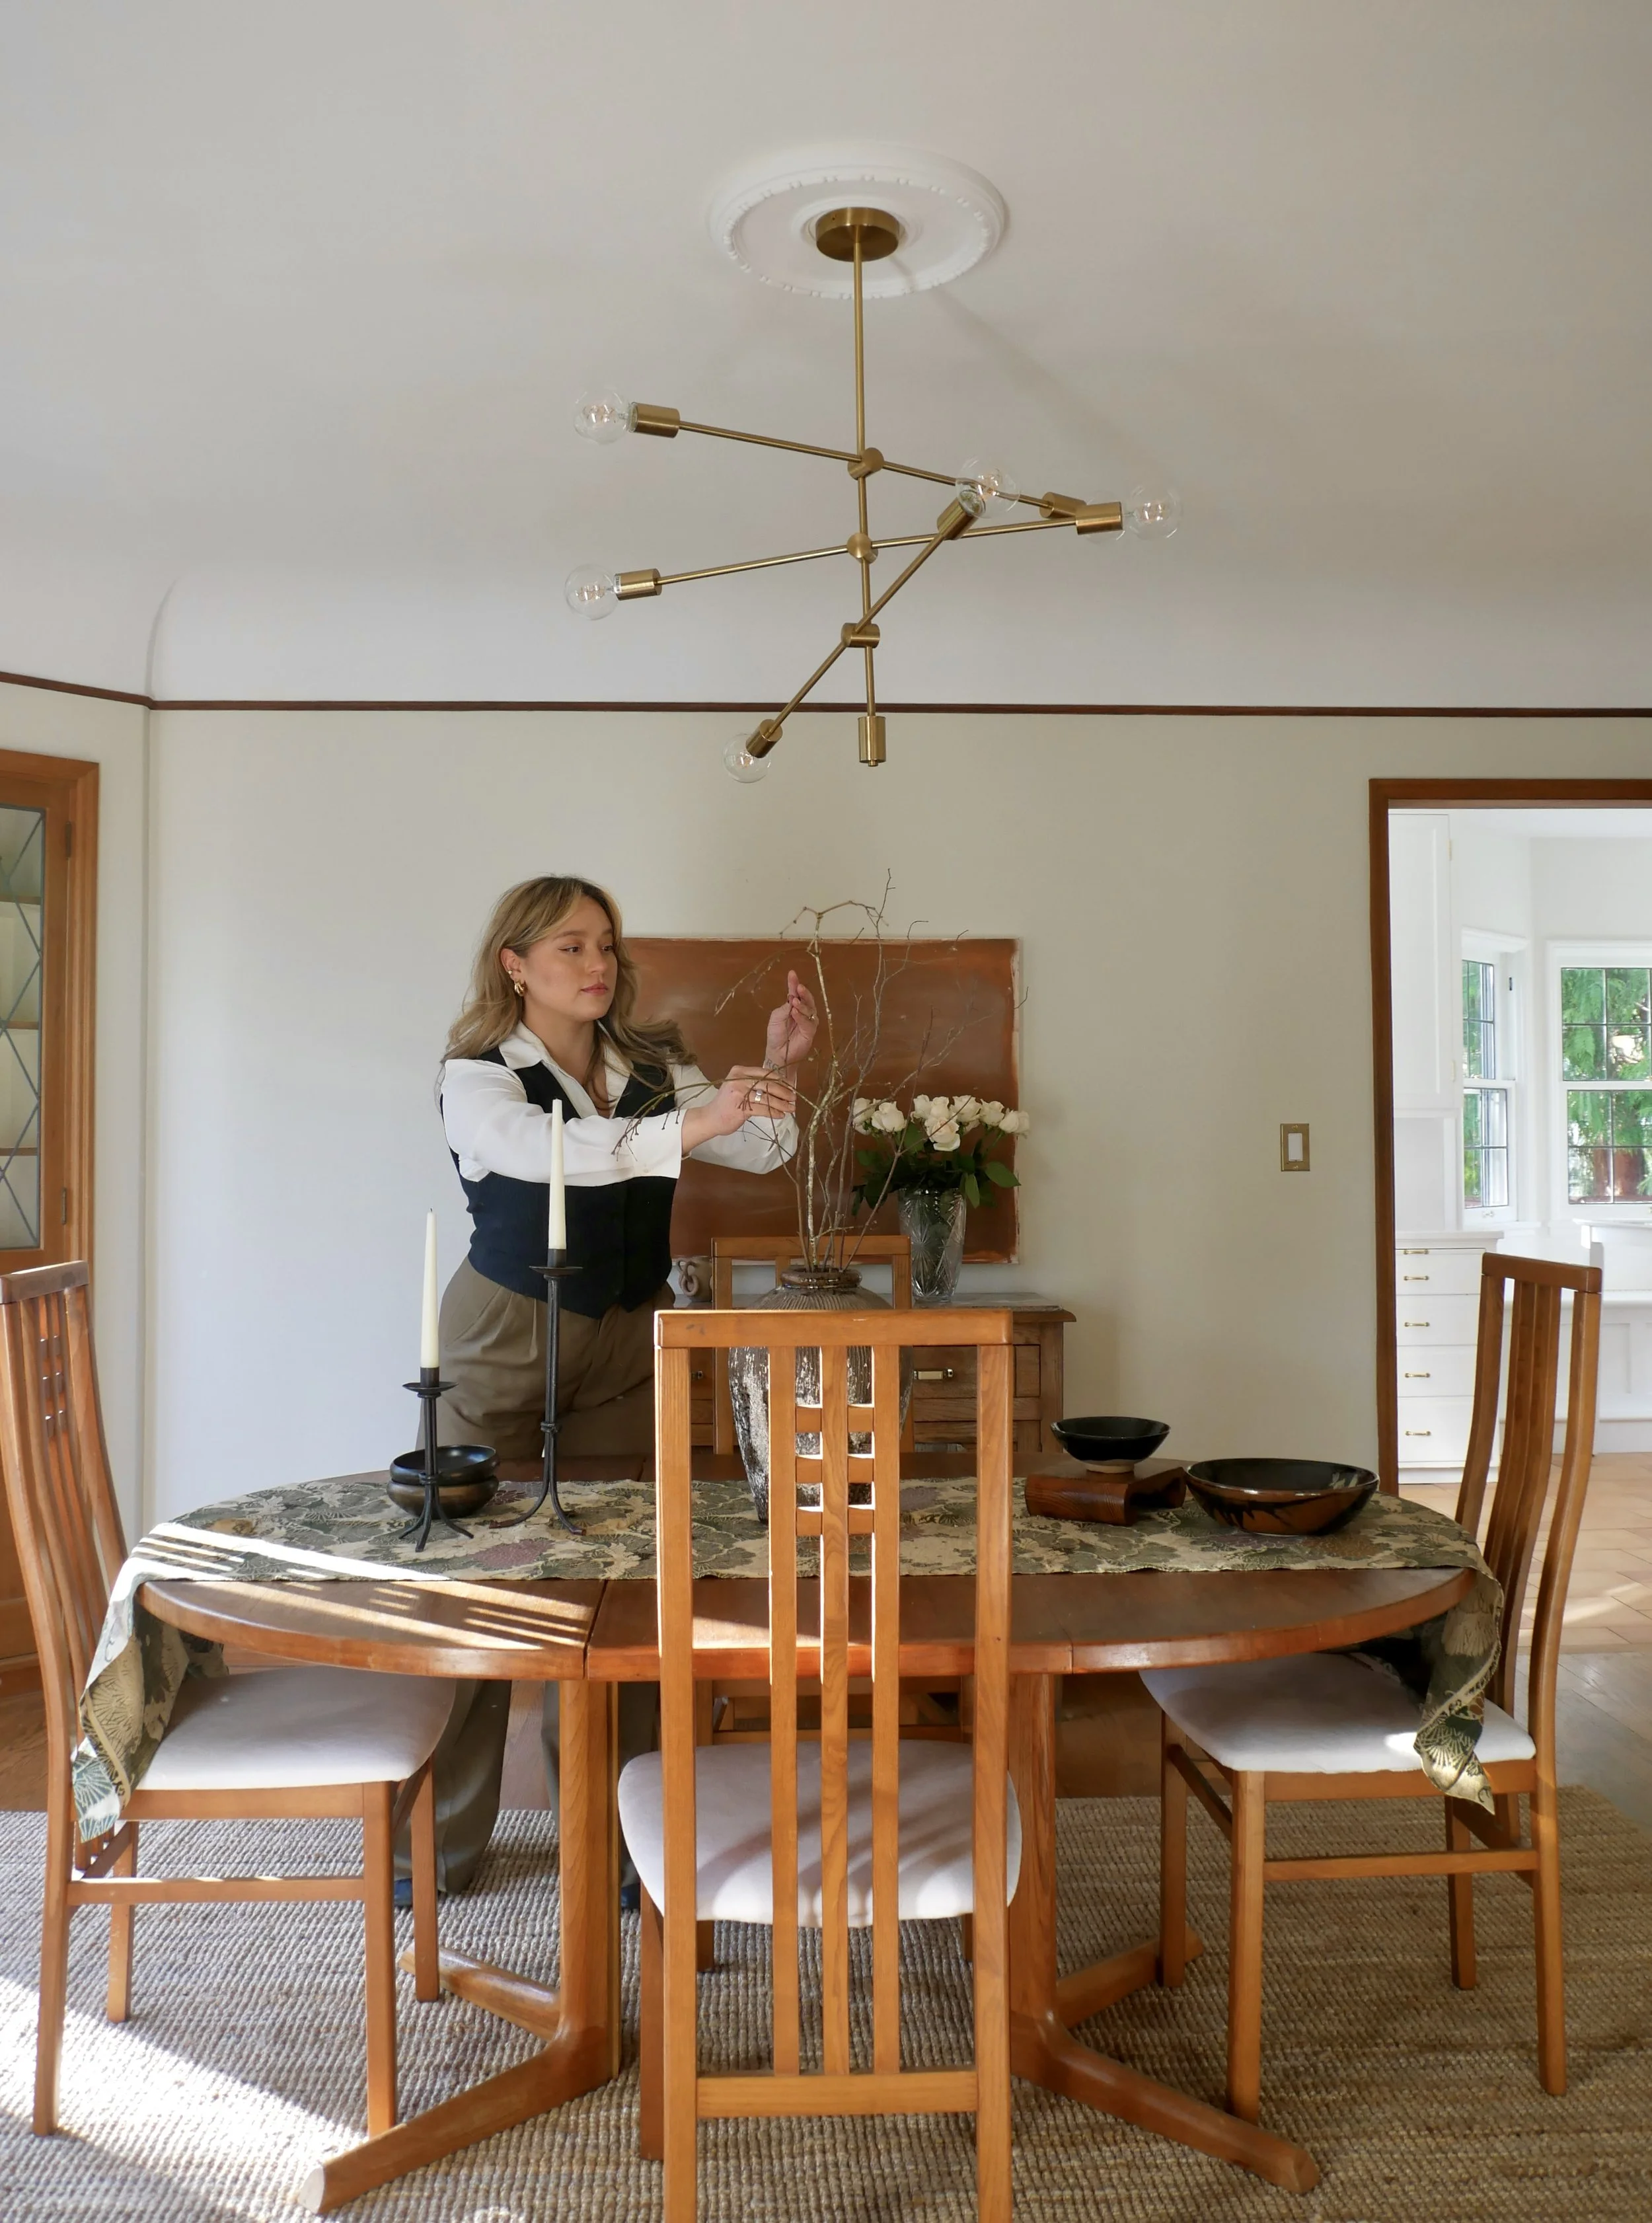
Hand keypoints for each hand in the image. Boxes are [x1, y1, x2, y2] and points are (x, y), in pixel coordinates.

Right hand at [681, 1066, 797, 1150]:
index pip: (765, 1073)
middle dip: (784, 1092)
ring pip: (767, 1098)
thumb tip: (780, 1087)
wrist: (710, 1118)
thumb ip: (754, 1083)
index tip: (790, 1086)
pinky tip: (780, 1115)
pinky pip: (763, 1109)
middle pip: (768, 1084)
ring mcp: (739, 1093)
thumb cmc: (727, 1103)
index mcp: (739, 1071)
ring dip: (782, 1104)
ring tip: (790, 1108)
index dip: (780, 1080)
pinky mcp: (741, 1107)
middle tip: (794, 1098)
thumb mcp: (738, 1086)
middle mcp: (739, 1079)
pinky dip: (774, 1112)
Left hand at [762, 970, 817, 1067]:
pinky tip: (795, 1013)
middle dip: (803, 992)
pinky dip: (801, 1017)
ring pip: (810, 1009)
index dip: (793, 983)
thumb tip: (792, 999)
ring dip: (802, 1004)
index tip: (792, 973)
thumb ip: (784, 1008)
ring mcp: (808, 1021)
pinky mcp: (810, 1031)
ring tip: (794, 1002)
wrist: (778, 1053)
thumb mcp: (776, 1018)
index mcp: (792, 1006)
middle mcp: (802, 1012)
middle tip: (799, 987)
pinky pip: (808, 1022)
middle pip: (807, 999)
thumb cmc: (775, 1035)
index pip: (794, 992)